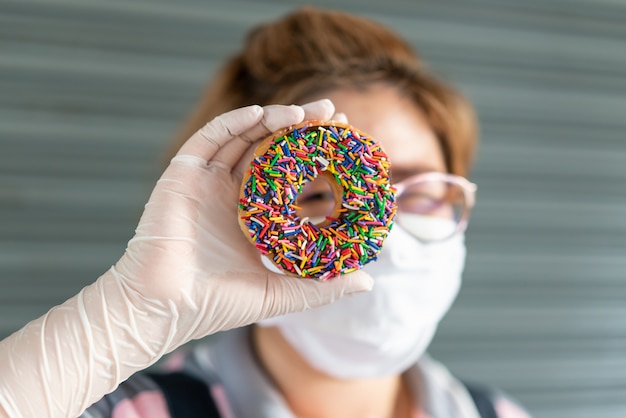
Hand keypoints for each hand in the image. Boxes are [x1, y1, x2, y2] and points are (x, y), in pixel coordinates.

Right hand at [0, 100, 372, 417]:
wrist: (162, 308)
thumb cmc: (216, 305)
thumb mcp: (280, 293)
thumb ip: (322, 286)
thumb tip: (367, 281)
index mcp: (252, 216)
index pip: (290, 177)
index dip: (317, 158)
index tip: (346, 144)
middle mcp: (231, 194)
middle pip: (270, 150)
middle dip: (301, 130)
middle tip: (334, 115)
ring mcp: (207, 182)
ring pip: (244, 139)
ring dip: (274, 120)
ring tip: (306, 112)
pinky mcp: (183, 174)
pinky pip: (210, 139)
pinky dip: (234, 123)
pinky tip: (262, 114)